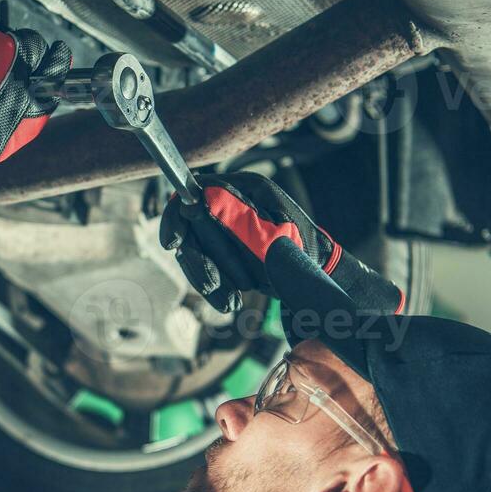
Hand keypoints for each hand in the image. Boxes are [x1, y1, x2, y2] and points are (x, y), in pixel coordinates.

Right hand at [159, 172, 403, 314]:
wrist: (318, 278)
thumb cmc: (302, 253)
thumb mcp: (271, 234)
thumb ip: (236, 215)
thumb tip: (199, 196)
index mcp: (244, 189)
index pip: (194, 192)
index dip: (177, 216)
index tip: (172, 243)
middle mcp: (232, 204)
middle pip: (191, 228)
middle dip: (200, 261)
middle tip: (213, 285)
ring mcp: (227, 228)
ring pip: (196, 252)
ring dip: (208, 279)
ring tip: (229, 302)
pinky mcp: (225, 250)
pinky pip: (207, 267)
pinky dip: (216, 287)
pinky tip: (230, 302)